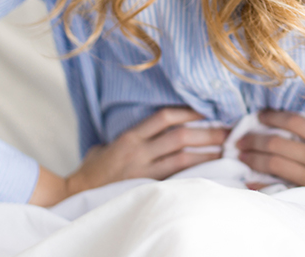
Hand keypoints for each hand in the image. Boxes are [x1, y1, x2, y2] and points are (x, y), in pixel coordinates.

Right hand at [29, 106, 226, 206]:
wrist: (76, 195)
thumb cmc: (93, 170)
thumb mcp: (108, 144)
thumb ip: (131, 136)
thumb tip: (153, 129)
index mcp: (130, 137)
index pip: (163, 117)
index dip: (187, 111)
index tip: (207, 109)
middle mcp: (138, 152)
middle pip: (180, 137)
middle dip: (207, 133)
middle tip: (229, 131)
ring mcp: (144, 172)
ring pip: (183, 159)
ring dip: (207, 154)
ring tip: (226, 150)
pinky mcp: (147, 188)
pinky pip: (177, 179)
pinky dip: (195, 174)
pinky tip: (210, 171)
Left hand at [235, 110, 304, 224]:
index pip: (297, 122)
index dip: (275, 116)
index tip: (260, 115)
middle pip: (279, 143)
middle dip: (255, 140)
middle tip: (238, 139)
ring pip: (277, 164)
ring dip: (255, 159)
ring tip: (240, 156)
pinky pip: (283, 187)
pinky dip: (264, 185)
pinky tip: (250, 183)